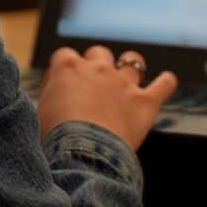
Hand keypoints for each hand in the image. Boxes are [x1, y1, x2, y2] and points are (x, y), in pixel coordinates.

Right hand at [36, 45, 177, 149]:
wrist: (83, 153)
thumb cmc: (56, 138)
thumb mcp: (40, 113)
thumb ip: (50, 97)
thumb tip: (52, 97)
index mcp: (68, 69)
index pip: (65, 56)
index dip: (65, 69)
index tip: (64, 84)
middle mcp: (97, 69)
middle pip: (98, 53)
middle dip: (97, 64)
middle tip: (95, 83)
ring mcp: (123, 83)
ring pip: (133, 60)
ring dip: (131, 67)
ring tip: (130, 77)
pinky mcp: (145, 102)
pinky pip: (164, 84)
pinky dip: (166, 83)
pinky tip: (166, 82)